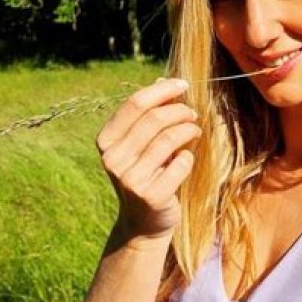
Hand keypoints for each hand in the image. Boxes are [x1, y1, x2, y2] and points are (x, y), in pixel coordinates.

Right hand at [96, 77, 201, 240]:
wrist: (145, 221)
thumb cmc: (147, 174)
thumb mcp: (142, 144)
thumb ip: (150, 115)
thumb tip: (164, 79)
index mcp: (106, 141)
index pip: (135, 104)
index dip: (162, 90)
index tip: (183, 84)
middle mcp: (113, 159)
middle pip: (154, 119)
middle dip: (180, 111)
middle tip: (193, 114)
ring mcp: (130, 179)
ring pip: (169, 139)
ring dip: (189, 130)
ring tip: (195, 131)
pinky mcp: (150, 195)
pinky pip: (180, 164)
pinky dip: (188, 157)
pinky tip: (186, 159)